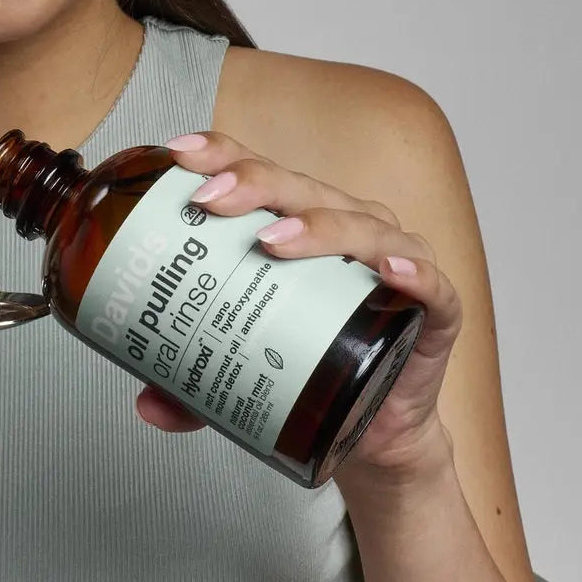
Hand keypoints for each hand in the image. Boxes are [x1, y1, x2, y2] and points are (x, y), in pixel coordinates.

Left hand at [132, 130, 462, 479]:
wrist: (372, 427)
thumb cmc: (308, 366)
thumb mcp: (237, 370)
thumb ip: (190, 388)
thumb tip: (148, 406)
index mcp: (295, 220)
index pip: (256, 171)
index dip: (221, 154)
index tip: (180, 154)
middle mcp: (343, 225)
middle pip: (298, 187)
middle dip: (252, 184)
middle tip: (211, 200)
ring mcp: (393, 260)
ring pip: (358, 225)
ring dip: (317, 227)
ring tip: (275, 241)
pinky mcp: (434, 310)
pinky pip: (432, 285)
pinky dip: (414, 273)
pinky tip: (389, 271)